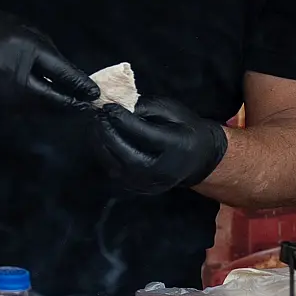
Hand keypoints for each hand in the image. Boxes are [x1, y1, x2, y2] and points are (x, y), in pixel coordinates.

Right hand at [0, 4, 98, 111]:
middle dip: (66, 103)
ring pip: (29, 109)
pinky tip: (32, 112)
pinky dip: (24, 113)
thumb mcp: (31, 36)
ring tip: (61, 113)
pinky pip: (10, 112)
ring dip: (47, 112)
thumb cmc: (3, 32)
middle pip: (46, 96)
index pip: (59, 72)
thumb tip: (72, 83)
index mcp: (25, 49)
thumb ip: (49, 59)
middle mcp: (10, 69)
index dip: (78, 84)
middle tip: (83, 109)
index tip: (93, 95)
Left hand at [93, 97, 228, 194]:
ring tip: (97, 125)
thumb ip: (145, 107)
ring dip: (101, 144)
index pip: (144, 134)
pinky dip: (104, 155)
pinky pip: (115, 173)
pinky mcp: (138, 189)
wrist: (198, 159)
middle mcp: (163, 170)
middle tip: (98, 116)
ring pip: (117, 166)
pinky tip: (101, 140)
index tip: (108, 106)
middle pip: (127, 154)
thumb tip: (117, 106)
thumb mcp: (172, 110)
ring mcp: (150, 184)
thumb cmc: (184, 130)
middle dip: (108, 133)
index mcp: (177, 147)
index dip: (122, 119)